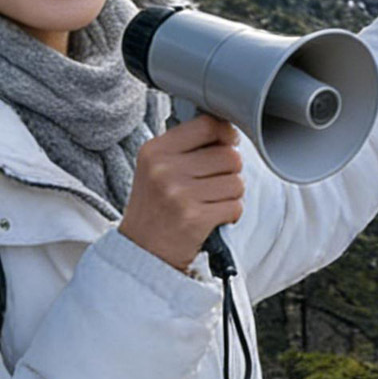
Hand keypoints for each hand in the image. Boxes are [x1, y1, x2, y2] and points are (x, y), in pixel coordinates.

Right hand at [117, 113, 244, 271]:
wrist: (140, 253)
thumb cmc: (155, 208)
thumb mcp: (156, 169)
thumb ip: (187, 147)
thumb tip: (229, 130)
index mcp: (155, 151)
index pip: (207, 125)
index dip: (226, 134)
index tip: (228, 144)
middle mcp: (164, 169)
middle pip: (229, 155)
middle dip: (230, 171)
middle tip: (213, 185)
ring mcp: (179, 194)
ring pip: (237, 182)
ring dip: (231, 195)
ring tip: (210, 203)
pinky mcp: (194, 218)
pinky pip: (235, 206)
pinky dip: (230, 214)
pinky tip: (212, 218)